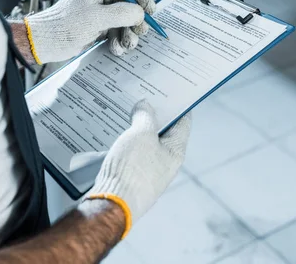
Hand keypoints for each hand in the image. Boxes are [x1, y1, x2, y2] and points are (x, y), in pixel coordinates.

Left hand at [24, 0, 155, 63]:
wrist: (43, 43)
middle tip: (140, 32)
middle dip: (136, 20)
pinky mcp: (96, 28)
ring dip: (128, 34)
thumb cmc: (64, 26)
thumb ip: (121, 13)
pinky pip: (115, 32)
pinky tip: (116, 49)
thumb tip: (139, 12)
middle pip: (129, 5)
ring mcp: (98, 14)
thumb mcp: (95, 18)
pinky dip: (118, 41)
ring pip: (123, 21)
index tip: (150, 10)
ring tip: (126, 45)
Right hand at [85, 101, 190, 234]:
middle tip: (143, 96)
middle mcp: (166, 163)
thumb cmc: (132, 169)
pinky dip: (128, 141)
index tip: (169, 90)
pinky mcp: (133, 178)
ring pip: (147, 142)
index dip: (177, 104)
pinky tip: (116, 133)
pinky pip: (133, 154)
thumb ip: (145, 115)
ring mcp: (150, 172)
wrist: (112, 204)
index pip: (183, 121)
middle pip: (163, 131)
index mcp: (175, 151)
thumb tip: (144, 106)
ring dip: (138, 127)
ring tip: (127, 111)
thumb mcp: (141, 133)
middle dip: (153, 114)